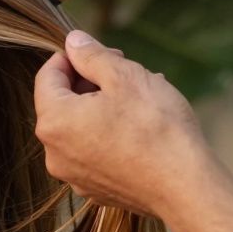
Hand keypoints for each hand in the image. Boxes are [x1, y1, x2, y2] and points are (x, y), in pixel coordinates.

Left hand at [34, 30, 219, 217]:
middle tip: (123, 70)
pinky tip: (139, 128)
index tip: (96, 51)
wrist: (185, 187)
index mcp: (55, 122)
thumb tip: (73, 42)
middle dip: (88, 82)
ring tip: (138, 98)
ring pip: (79, 128)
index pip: (47, 77)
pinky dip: (108, 134)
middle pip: (62, 103)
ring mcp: (74, 176)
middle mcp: (55, 154)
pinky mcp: (95, 190)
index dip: (71, 57)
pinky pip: (94, 152)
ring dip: (101, 107)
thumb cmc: (156, 127)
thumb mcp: (125, 76)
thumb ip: (92, 55)